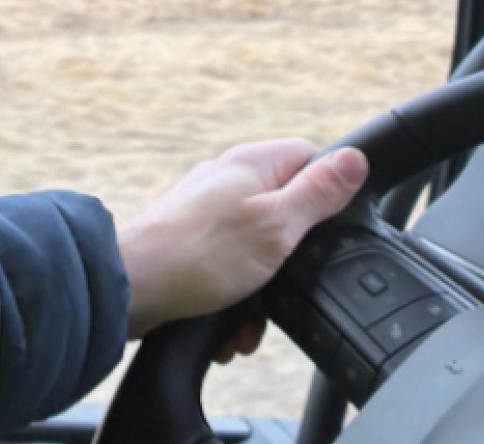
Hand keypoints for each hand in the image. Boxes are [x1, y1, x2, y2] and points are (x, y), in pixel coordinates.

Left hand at [117, 139, 369, 344]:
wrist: (128, 289)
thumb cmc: (199, 254)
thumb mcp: (278, 225)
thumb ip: (318, 193)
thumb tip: (355, 159)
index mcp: (252, 164)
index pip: (310, 158)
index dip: (327, 193)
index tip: (325, 229)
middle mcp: (227, 182)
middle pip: (285, 213)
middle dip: (290, 261)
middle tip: (282, 285)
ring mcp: (206, 214)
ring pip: (257, 251)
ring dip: (259, 293)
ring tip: (246, 319)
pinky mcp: (189, 246)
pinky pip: (227, 271)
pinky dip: (232, 300)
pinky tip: (226, 325)